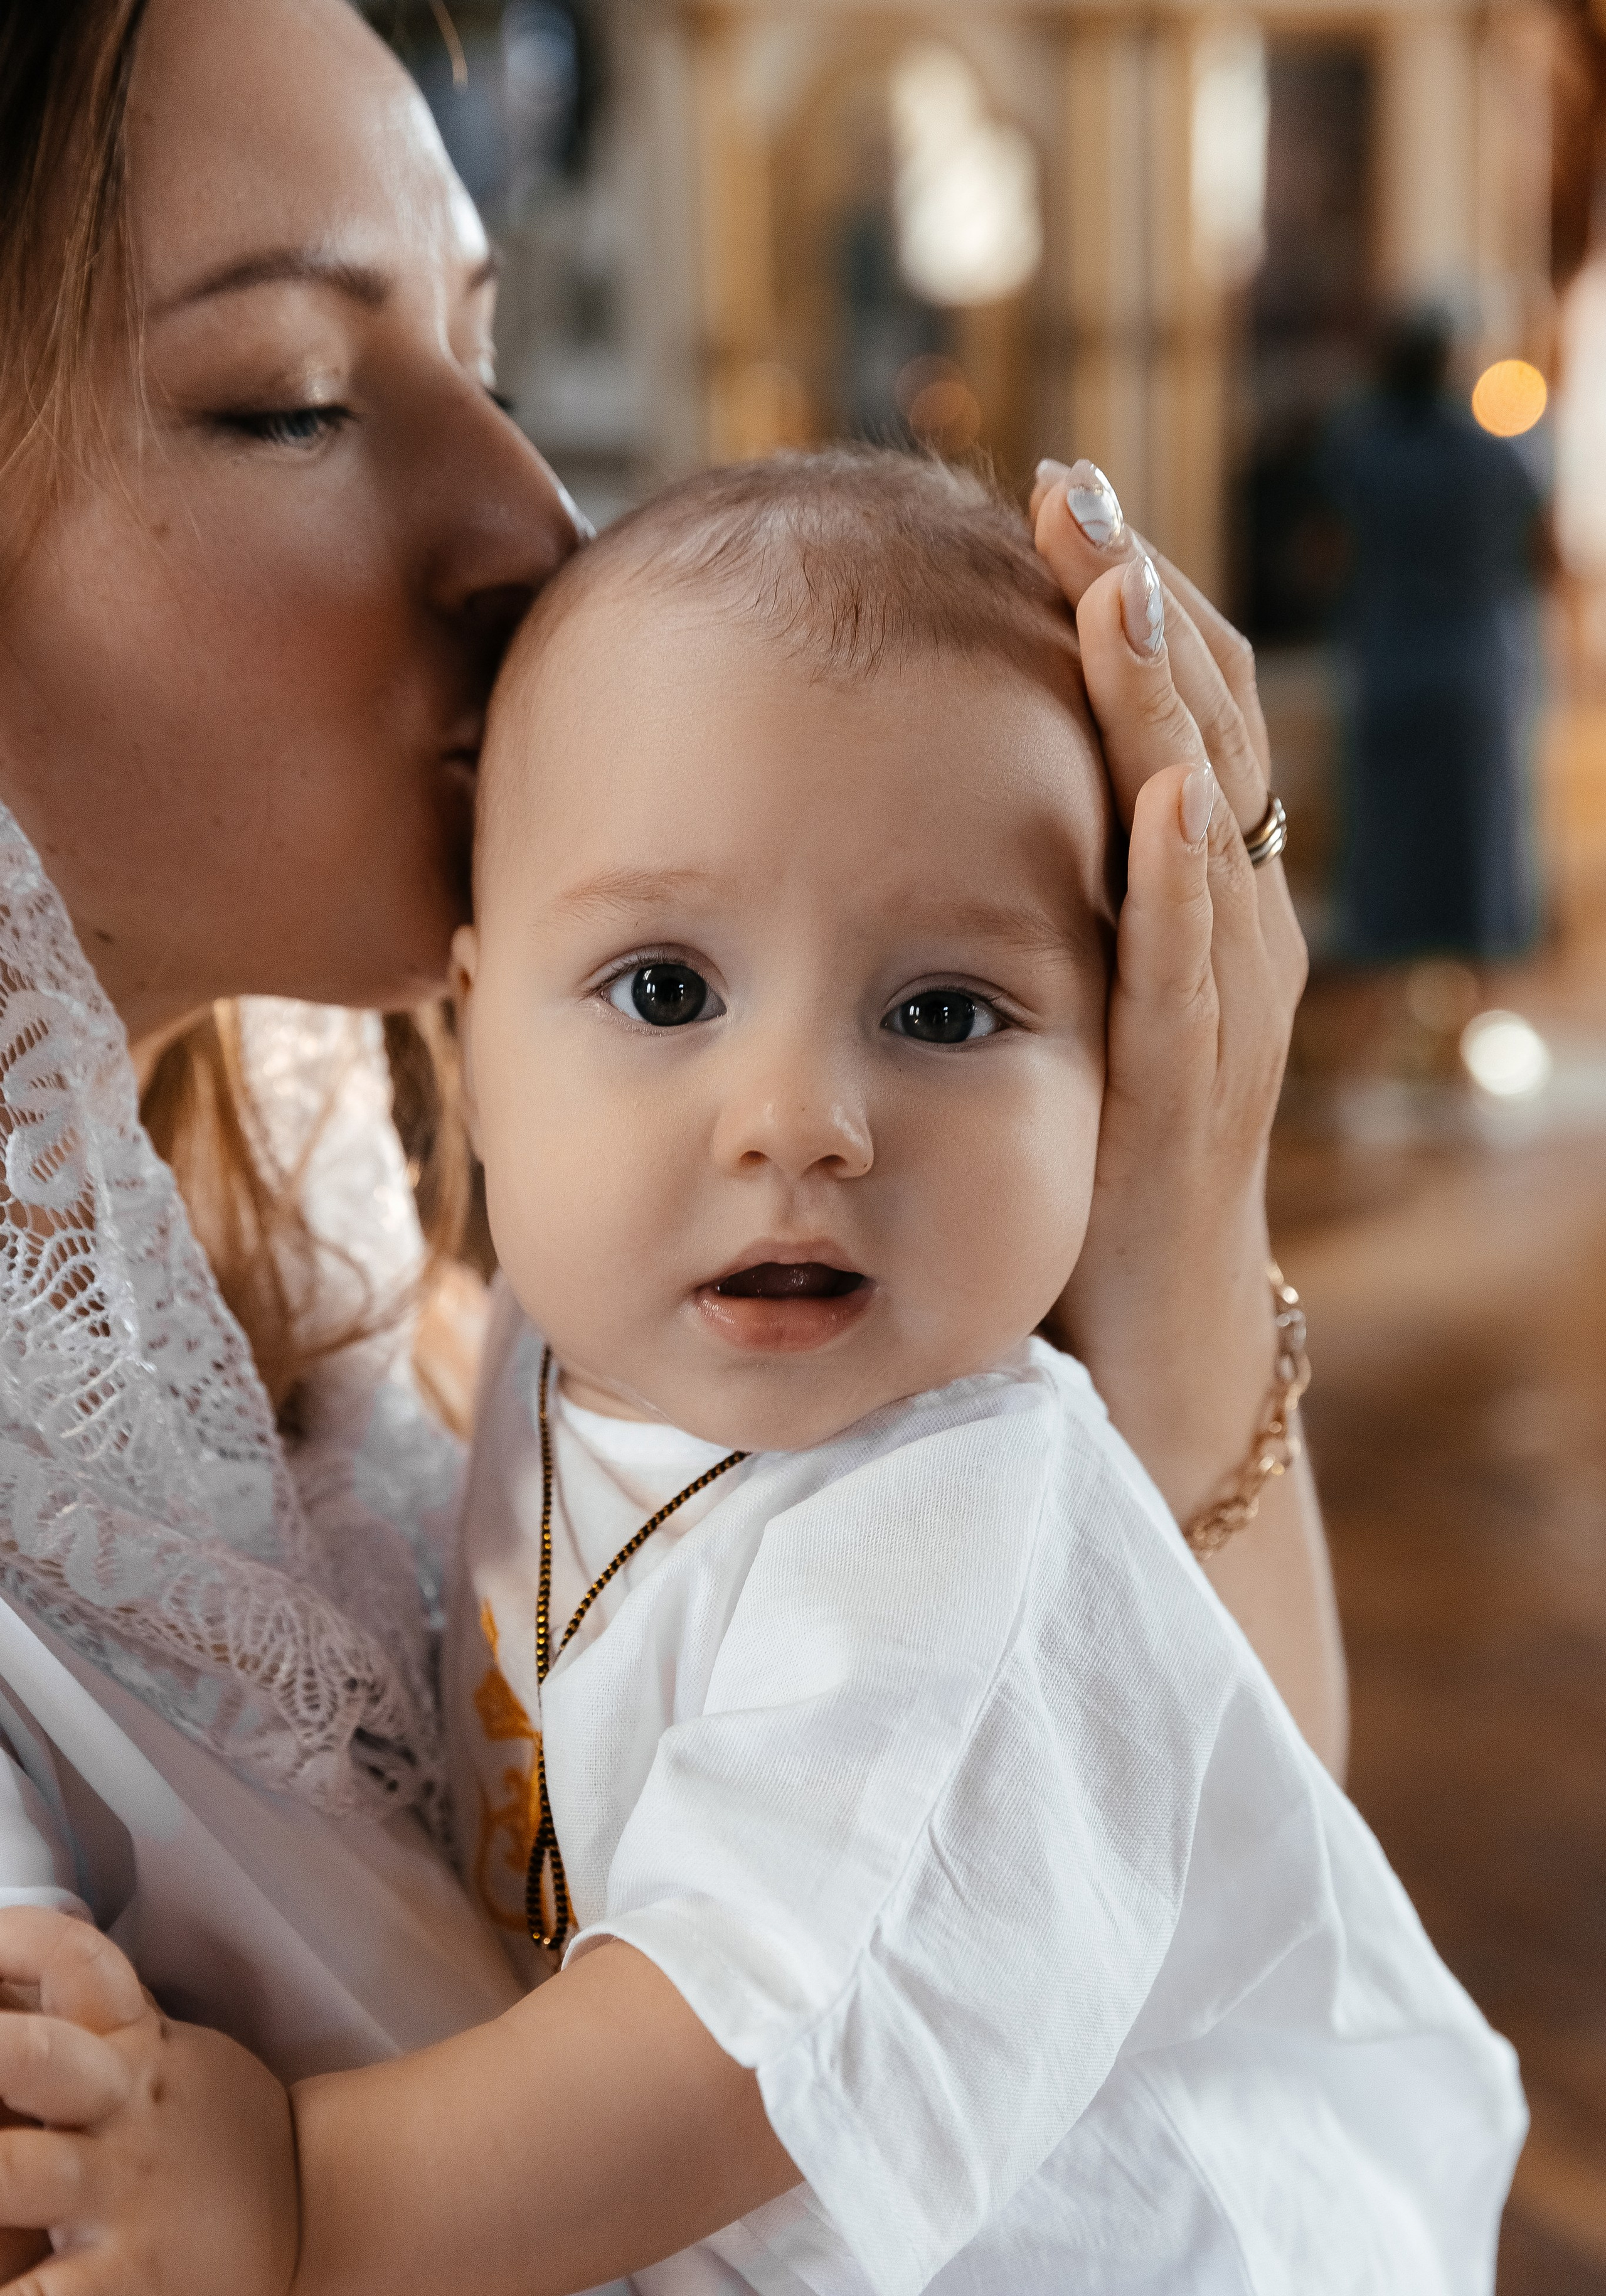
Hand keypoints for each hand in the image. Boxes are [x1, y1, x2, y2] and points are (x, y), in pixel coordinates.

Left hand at [0, 1909, 299, 2295]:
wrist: (316, 2212)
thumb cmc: (212, 2127)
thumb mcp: (159, 2051)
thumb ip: (84, 2020)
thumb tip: (5, 1979)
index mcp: (130, 2040)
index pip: (75, 1960)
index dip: (16, 1939)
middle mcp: (121, 2104)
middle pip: (41, 2057)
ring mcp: (125, 2189)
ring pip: (33, 2174)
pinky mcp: (133, 2273)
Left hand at [1029, 460, 1306, 1515]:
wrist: (1133, 1335)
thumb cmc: (1063, 1155)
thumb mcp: (1028, 993)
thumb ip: (989, 891)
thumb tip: (867, 782)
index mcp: (1180, 897)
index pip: (1165, 711)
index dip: (1121, 597)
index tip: (1050, 489)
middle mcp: (1221, 932)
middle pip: (1202, 732)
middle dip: (1140, 608)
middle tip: (1073, 489)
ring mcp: (1218, 1013)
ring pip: (1209, 830)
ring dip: (1164, 707)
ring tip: (1115, 589)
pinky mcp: (1187, 1101)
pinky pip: (1191, 977)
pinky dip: (1179, 881)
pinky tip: (1154, 795)